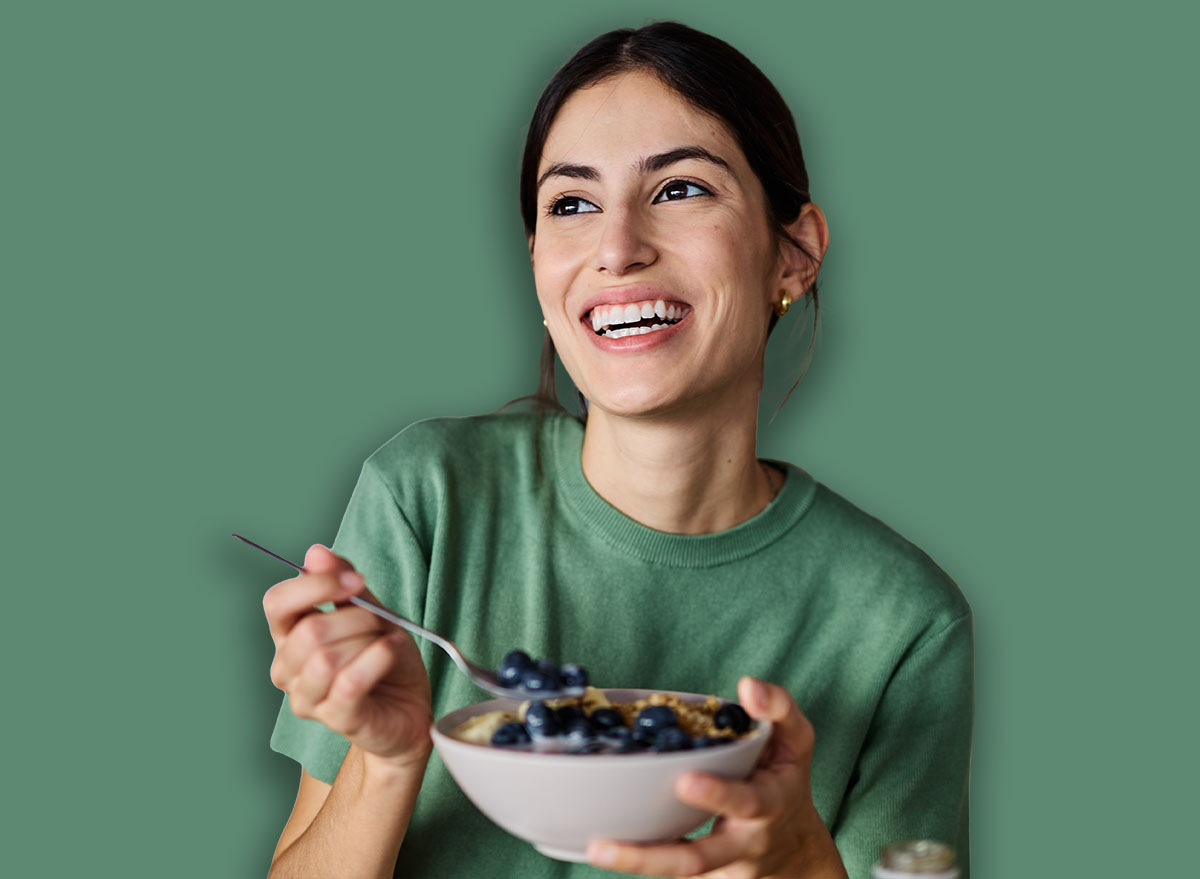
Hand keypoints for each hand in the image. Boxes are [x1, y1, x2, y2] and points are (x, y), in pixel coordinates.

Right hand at [263, 544, 432, 765]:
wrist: (409, 710)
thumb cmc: (384, 660)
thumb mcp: (370, 612)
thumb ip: (343, 584)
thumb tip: (316, 552)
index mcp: (289, 636)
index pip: (277, 602)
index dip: (316, 585)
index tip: (355, 581)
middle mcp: (287, 669)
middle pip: (308, 630)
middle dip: (356, 617)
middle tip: (381, 621)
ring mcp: (307, 699)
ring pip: (326, 658)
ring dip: (368, 640)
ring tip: (388, 641)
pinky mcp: (336, 719)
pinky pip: (350, 682)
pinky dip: (379, 659)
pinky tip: (392, 651)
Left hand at [586, 677, 846, 878]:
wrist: (795, 850)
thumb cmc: (786, 781)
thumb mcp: (796, 740)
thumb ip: (777, 707)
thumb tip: (746, 686)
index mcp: (767, 805)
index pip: (746, 803)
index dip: (717, 794)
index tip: (684, 780)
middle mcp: (742, 844)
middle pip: (698, 859)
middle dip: (655, 853)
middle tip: (606, 843)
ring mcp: (719, 869)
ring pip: (678, 873)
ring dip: (635, 863)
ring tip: (595, 847)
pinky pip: (669, 874)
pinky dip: (637, 861)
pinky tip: (600, 845)